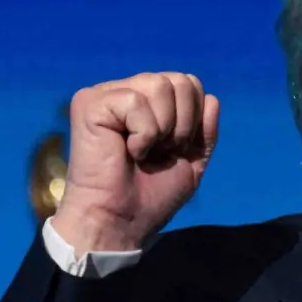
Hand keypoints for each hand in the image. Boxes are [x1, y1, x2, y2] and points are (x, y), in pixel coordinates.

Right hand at [50, 72, 219, 253]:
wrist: (122, 221)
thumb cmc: (150, 197)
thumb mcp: (191, 162)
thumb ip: (204, 131)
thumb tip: (211, 98)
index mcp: (147, 103)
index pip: (189, 84)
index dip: (194, 119)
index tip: (174, 151)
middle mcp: (126, 92)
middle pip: (179, 80)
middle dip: (183, 124)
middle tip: (160, 153)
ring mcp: (106, 95)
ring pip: (159, 85)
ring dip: (162, 129)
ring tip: (143, 152)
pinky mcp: (90, 104)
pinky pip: (135, 101)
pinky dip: (142, 134)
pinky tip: (126, 151)